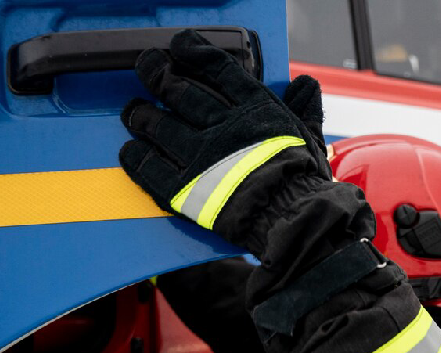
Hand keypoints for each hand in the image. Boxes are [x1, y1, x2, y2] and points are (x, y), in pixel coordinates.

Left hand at [119, 30, 329, 255]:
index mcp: (253, 109)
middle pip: (177, 89)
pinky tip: (130, 151)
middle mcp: (221, 126)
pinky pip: (147, 167)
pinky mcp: (184, 189)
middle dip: (157, 73)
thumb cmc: (304, 181)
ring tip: (135, 112)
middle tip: (148, 68)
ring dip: (139, 115)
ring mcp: (199, 156)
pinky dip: (134, 157)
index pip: (217, 68)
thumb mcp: (309, 137)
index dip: (194, 52)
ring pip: (155, 124)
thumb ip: (303, 109)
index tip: (180, 47)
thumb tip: (306, 85)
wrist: (292, 218)